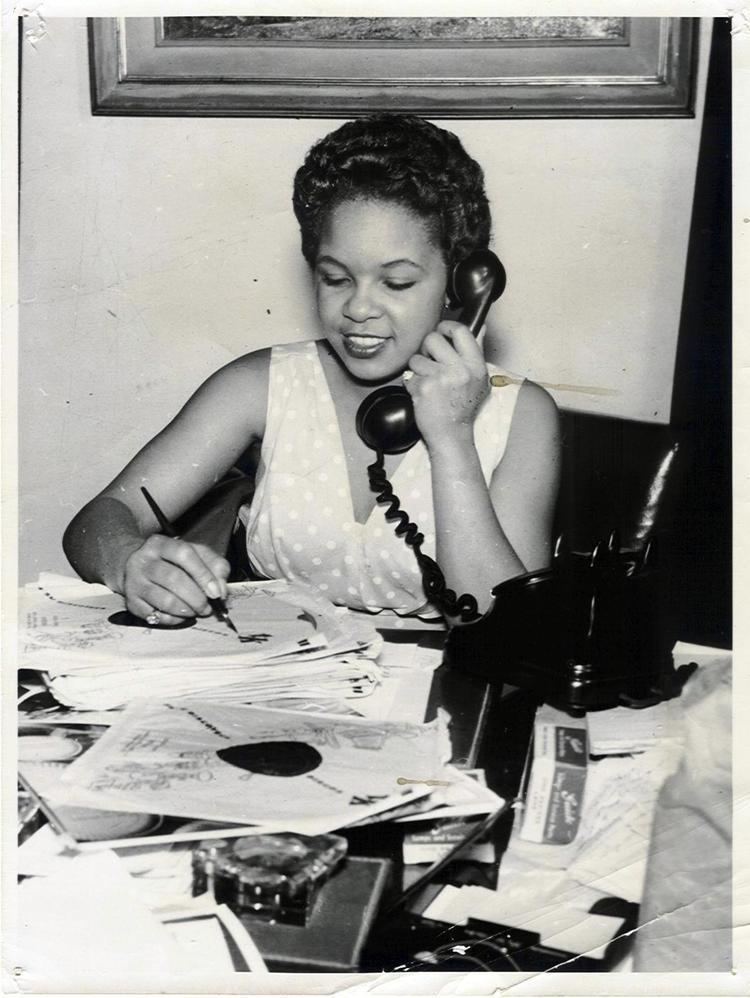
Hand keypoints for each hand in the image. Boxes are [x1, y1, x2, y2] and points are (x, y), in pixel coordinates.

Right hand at [122, 535, 230, 624]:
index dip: (203, 574)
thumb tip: (221, 591)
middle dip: (197, 598)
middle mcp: (143, 560)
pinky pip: (156, 616)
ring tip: (196, 611)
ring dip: (187, 610)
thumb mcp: (195, 554)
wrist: (136, 567)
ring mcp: (134, 582)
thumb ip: (215, 567)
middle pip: (173, 579)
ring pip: (164, 600)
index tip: (216, 592)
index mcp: (160, 543)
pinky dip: (174, 620)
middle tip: (208, 608)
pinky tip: (181, 615)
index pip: (184, 554)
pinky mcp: (131, 602)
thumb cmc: (172, 561)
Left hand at [405, 322, 488, 450]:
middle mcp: (460, 370)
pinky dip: (412, 384)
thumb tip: (481, 326)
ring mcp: (440, 379)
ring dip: (418, 369)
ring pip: (417, 358)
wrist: (451, 434)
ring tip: (428, 382)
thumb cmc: (463, 407)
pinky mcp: (423, 388)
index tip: (441, 331)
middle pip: (433, 339)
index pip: (460, 331)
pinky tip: (422, 393)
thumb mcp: (479, 379)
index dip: (446, 326)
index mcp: (475, 365)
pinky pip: (409, 375)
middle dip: (427, 349)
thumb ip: (477, 352)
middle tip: (430, 361)